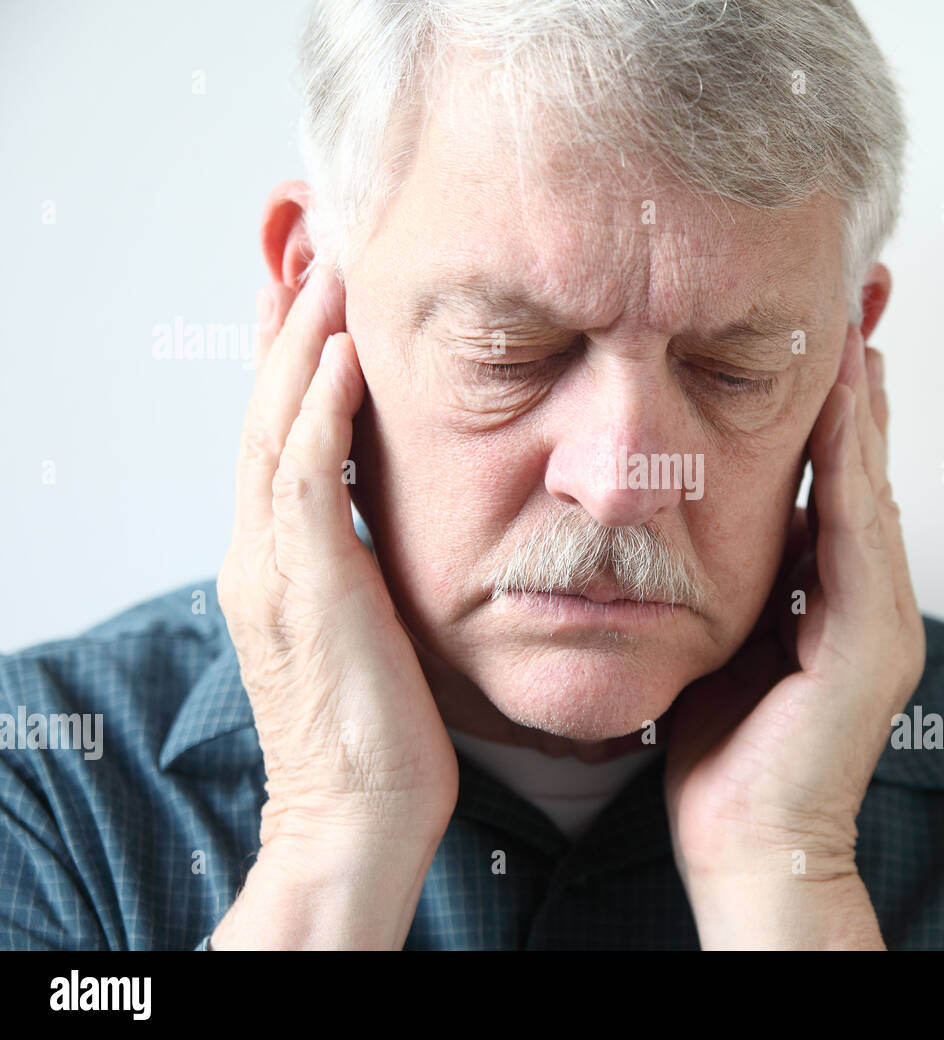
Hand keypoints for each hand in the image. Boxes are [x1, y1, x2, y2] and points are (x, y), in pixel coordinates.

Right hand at [211, 270, 457, 948]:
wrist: (358, 816)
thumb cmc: (381, 733)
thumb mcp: (372, 627)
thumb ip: (369, 566)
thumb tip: (398, 524)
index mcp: (279, 561)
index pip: (278, 436)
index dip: (289, 362)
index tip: (314, 297)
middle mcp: (261, 552)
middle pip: (264, 413)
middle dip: (284, 327)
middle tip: (307, 248)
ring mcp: (273, 566)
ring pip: (274, 427)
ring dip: (298, 343)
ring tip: (323, 268)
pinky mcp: (304, 586)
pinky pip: (305, 476)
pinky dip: (317, 408)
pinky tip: (339, 352)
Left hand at [663, 332, 924, 946]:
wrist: (749, 846)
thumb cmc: (723, 756)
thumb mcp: (719, 643)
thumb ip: (727, 583)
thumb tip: (684, 527)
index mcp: (828, 595)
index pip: (832, 478)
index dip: (828, 404)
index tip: (814, 331)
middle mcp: (867, 596)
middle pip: (863, 464)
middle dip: (858, 381)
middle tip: (853, 296)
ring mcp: (879, 616)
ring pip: (869, 483)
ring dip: (860, 402)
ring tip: (850, 322)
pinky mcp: (871, 640)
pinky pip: (858, 531)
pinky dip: (850, 462)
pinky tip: (842, 400)